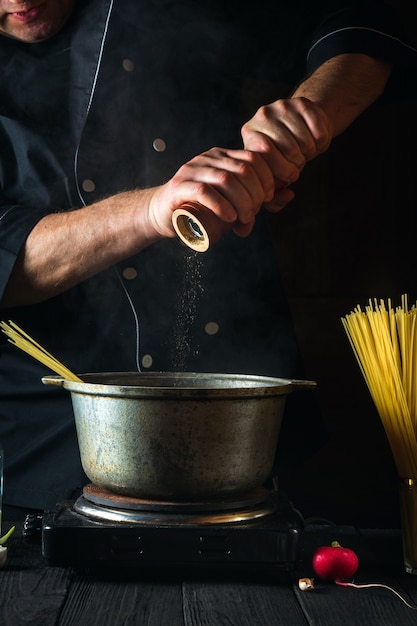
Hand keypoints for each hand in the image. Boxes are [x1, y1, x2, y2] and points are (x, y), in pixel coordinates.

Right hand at [147, 147, 274, 237]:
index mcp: (224, 156)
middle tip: (254, 214)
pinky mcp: (179, 187)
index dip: (268, 178)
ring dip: (241, 201)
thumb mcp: (233, 202)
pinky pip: (204, 191)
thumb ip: (258, 199)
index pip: (254, 158)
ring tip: (243, 219)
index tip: (269, 199)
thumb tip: (290, 194)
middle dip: (255, 193)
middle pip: (243, 169)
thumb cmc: (201, 209)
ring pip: (226, 179)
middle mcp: (209, 158)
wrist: (163, 215)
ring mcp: (193, 170)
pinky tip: (229, 217)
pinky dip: (221, 205)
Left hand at [241, 97, 331, 210]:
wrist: (303, 125)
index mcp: (250, 135)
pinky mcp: (302, 103)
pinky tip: (314, 140)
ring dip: (310, 153)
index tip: (289, 176)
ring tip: (305, 151)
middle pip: (288, 150)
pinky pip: (319, 131)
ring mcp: (281, 106)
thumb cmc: (284, 158)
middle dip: (297, 164)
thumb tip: (288, 195)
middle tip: (298, 163)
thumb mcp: (275, 177)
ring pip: (305, 142)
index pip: (266, 156)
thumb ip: (275, 199)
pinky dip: (321, 142)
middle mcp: (261, 117)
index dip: (282, 171)